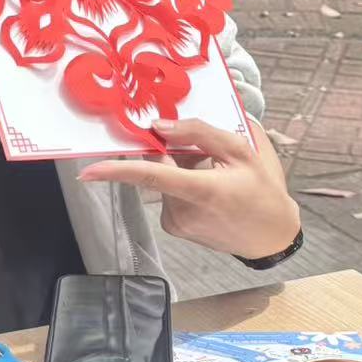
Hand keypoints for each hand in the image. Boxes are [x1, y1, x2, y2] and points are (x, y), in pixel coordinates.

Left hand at [77, 118, 300, 260]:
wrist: (273, 236)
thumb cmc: (263, 190)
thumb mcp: (242, 150)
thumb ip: (199, 133)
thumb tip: (160, 125)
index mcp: (202, 190)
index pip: (151, 177)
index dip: (117, 172)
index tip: (88, 171)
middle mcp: (183, 211)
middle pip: (159, 170)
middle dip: (172, 154)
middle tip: (203, 154)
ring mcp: (178, 223)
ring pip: (164, 182)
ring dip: (180, 171)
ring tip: (214, 177)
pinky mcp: (176, 229)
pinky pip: (169, 195)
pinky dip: (181, 186)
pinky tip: (208, 191)